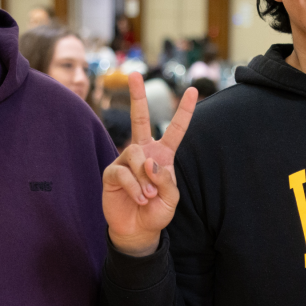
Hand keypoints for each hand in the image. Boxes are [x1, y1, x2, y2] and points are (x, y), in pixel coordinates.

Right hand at [102, 72, 197, 256]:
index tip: (193, 90)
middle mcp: (143, 152)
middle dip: (137, 95)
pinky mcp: (112, 172)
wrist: (137, 231)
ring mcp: (125, 160)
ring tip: (147, 196)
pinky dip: (135, 187)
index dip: (184, 111)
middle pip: (140, 118)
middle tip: (134, 74)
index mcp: (163, 154)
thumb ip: (165, 179)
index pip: (175, 129)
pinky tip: (138, 198)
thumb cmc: (156, 212)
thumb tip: (149, 162)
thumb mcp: (171, 198)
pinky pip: (123, 171)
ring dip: (144, 177)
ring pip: (135, 153)